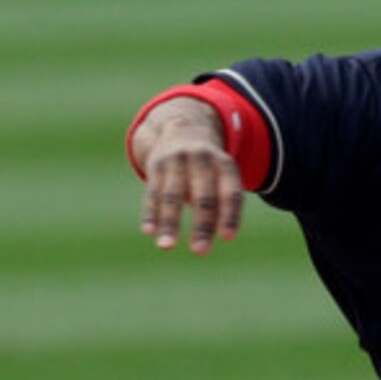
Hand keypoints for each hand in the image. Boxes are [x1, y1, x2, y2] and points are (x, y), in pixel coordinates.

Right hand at [136, 101, 245, 254]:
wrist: (181, 127)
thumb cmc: (206, 167)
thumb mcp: (220, 177)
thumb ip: (220, 204)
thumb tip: (214, 236)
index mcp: (224, 164)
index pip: (230, 193)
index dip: (230, 215)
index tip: (228, 238)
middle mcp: (202, 159)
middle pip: (204, 196)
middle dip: (202, 225)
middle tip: (200, 252)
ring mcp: (177, 161)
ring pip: (173, 195)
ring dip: (170, 223)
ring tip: (167, 247)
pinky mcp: (156, 165)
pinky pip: (153, 192)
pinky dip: (151, 213)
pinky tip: (149, 231)